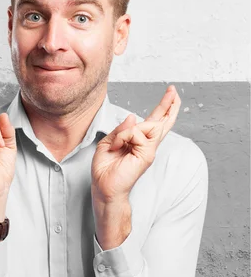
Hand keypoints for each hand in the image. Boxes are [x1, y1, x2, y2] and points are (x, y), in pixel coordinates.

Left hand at [92, 85, 180, 201]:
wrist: (104, 187)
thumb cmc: (105, 168)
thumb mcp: (108, 142)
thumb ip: (121, 130)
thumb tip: (133, 116)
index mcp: (138, 141)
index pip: (153, 122)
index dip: (163, 108)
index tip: (170, 94)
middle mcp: (147, 145)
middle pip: (162, 122)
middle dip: (168, 105)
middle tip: (174, 89)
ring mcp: (148, 150)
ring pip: (146, 126)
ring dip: (127, 131)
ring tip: (117, 145)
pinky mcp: (146, 155)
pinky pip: (136, 134)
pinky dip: (123, 137)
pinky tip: (118, 146)